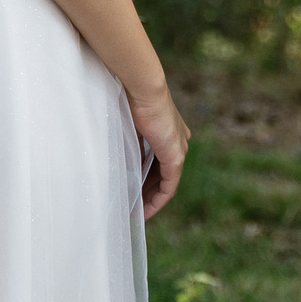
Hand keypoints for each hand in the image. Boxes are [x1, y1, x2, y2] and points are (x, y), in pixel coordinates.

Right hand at [130, 82, 190, 220]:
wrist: (144, 88)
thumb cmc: (132, 98)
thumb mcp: (129, 126)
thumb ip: (130, 144)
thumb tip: (122, 163)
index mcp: (169, 132)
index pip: (159, 162)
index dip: (147, 180)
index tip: (134, 193)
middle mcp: (179, 141)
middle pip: (163, 175)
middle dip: (148, 194)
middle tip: (132, 208)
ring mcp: (179, 149)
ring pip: (166, 183)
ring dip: (151, 199)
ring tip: (136, 213)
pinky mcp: (175, 156)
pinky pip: (169, 186)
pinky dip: (158, 200)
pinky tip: (145, 211)